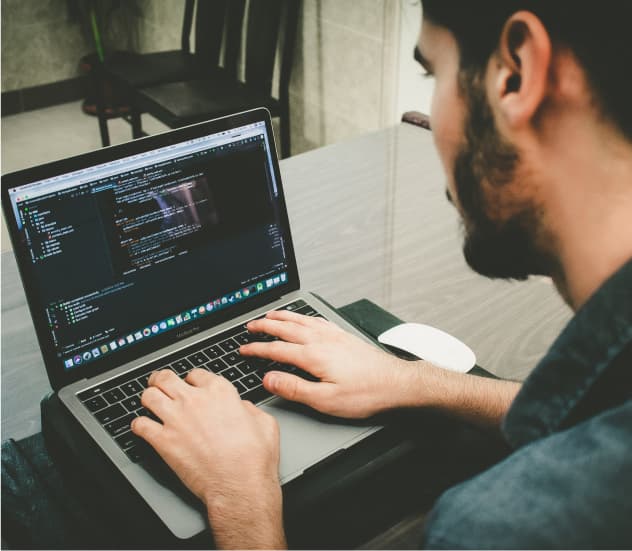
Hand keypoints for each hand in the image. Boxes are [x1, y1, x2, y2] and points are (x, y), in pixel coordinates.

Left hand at [131, 369, 285, 548]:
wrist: (239, 485)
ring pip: (149, 396)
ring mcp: (176, 419)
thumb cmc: (254, 458)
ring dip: (148, 397)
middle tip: (158, 384)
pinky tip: (142, 428)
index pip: (195, 374)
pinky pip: (140, 425)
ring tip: (148, 402)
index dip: (191, 379)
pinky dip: (138, 425)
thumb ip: (250, 409)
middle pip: (165, 378)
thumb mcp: (265, 423)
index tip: (190, 384)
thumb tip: (242, 408)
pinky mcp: (163, 441)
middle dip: (160, 380)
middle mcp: (195, 400)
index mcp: (220, 392)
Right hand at [240, 310, 411, 418]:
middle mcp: (322, 340)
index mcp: (314, 356)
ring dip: (283, 317)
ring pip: (301, 320)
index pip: (276, 349)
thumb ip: (295, 389)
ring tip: (270, 315)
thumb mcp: (326, 400)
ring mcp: (334, 336)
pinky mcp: (344, 336)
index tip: (243, 349)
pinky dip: (304, 316)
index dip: (257, 349)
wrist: (396, 383)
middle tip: (250, 326)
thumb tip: (270, 379)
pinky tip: (304, 318)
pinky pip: (317, 320)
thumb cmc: (365, 393)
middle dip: (265, 326)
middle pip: (286, 328)